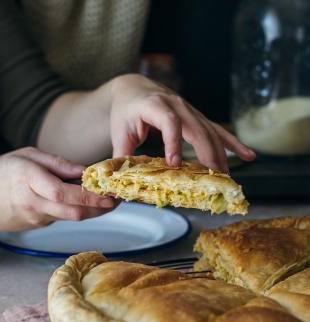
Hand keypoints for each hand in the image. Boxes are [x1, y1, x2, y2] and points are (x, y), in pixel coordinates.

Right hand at [0, 147, 115, 236]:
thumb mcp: (24, 156)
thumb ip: (55, 163)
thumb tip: (83, 170)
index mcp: (27, 178)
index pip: (63, 192)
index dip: (89, 196)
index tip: (109, 193)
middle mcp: (33, 201)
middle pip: (73, 211)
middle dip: (100, 208)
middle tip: (118, 200)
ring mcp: (35, 217)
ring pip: (71, 217)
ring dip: (93, 211)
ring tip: (109, 201)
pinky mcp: (38, 225)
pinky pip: (62, 218)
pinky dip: (77, 210)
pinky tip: (86, 203)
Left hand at [110, 74, 255, 171]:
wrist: (135, 90)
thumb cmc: (125, 113)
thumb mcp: (119, 134)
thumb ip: (121, 158)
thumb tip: (118, 185)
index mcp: (154, 105)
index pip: (169, 122)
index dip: (173, 142)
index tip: (174, 164)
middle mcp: (176, 105)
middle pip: (197, 129)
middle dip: (206, 154)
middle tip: (213, 178)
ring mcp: (190, 110)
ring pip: (210, 132)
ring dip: (220, 155)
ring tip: (226, 177)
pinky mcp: (197, 118)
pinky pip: (218, 130)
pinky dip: (233, 144)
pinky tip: (249, 156)